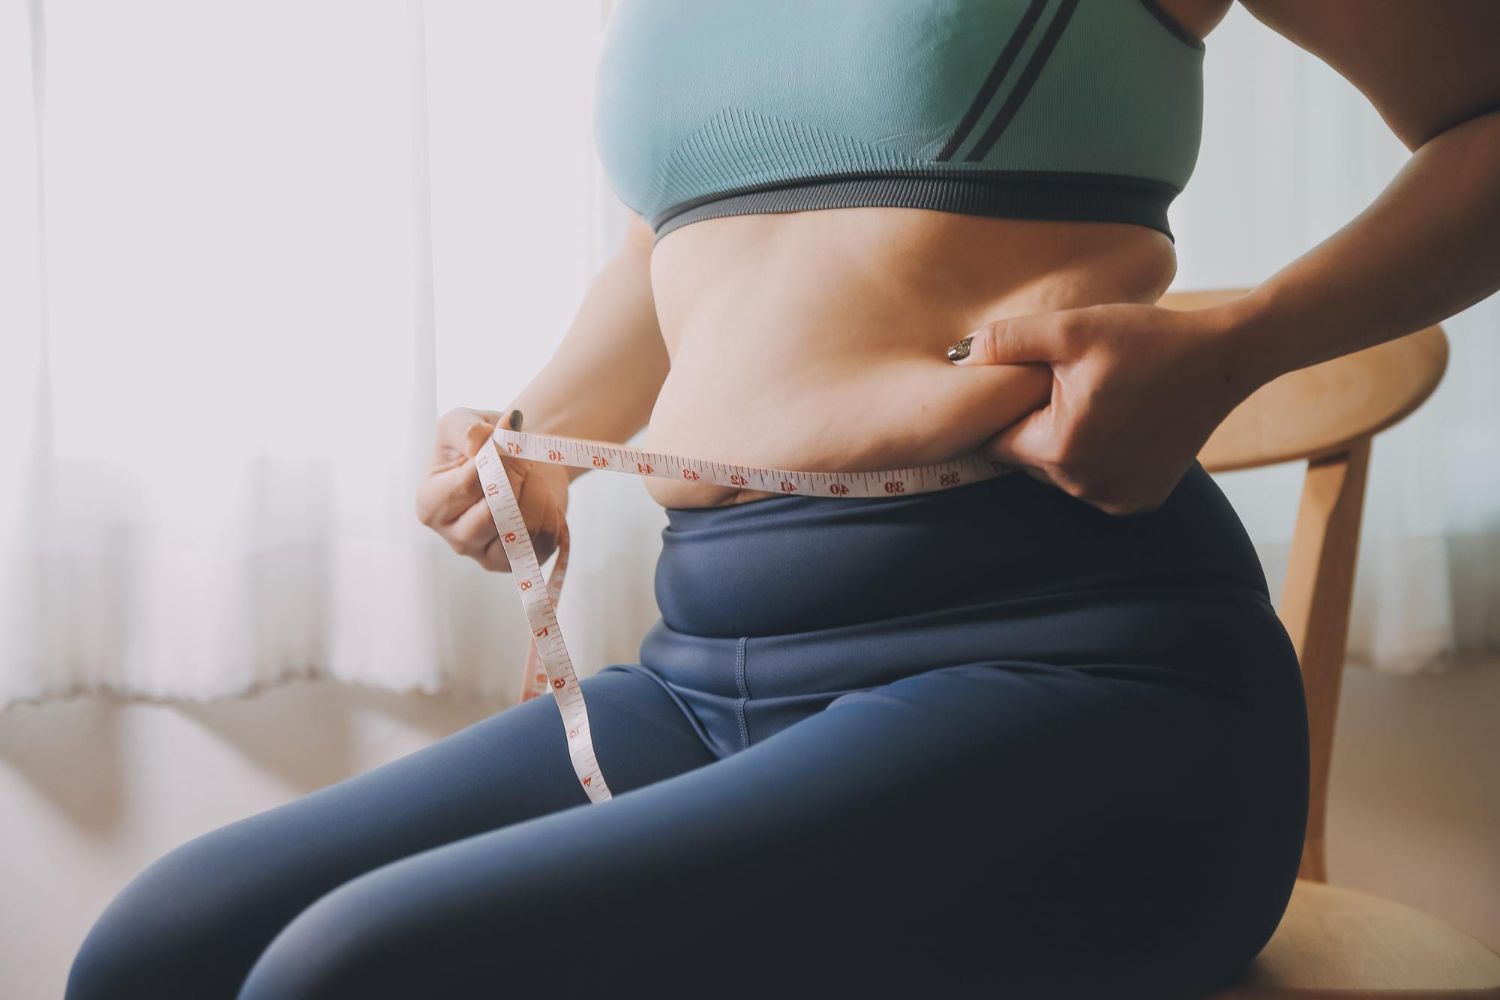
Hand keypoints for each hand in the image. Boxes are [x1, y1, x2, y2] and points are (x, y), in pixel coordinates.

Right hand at [415, 406, 569, 570]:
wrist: (517, 461)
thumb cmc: (483, 442)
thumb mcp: (462, 421)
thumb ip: (465, 428)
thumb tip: (479, 439)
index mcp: (430, 503)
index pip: (468, 485)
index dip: (497, 460)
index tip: (510, 438)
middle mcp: (453, 536)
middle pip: (492, 514)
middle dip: (517, 478)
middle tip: (523, 458)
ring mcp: (484, 555)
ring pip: (520, 531)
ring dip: (537, 494)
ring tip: (532, 476)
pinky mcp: (516, 562)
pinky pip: (543, 543)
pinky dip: (551, 514)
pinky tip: (541, 499)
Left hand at [948, 302, 1260, 514]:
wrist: (1223, 358)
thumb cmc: (1146, 338)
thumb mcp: (1071, 327)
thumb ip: (1008, 340)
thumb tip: (958, 355)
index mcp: (1059, 450)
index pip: (997, 442)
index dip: (1007, 411)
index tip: (1031, 384)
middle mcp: (1084, 486)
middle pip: (1028, 460)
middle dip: (1037, 426)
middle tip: (1070, 386)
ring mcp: (1116, 499)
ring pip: (1061, 473)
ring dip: (1067, 443)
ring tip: (1099, 401)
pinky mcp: (1141, 500)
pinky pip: (1096, 482)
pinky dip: (1099, 459)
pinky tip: (1121, 424)